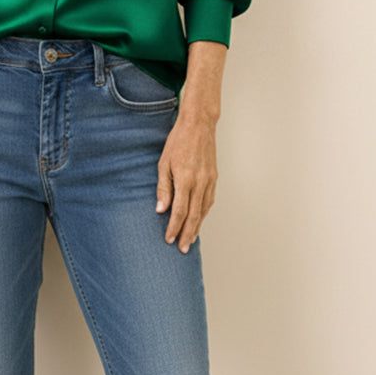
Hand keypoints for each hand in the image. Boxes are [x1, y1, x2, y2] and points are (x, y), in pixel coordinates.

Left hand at [156, 112, 217, 251]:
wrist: (199, 125)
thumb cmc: (178, 141)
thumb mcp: (163, 163)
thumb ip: (163, 188)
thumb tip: (161, 210)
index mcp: (185, 179)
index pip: (180, 211)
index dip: (174, 227)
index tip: (168, 239)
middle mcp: (200, 183)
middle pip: (194, 216)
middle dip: (187, 234)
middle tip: (183, 249)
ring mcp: (209, 181)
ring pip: (204, 211)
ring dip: (197, 227)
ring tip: (191, 240)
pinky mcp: (214, 178)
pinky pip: (209, 201)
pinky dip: (204, 214)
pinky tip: (199, 220)